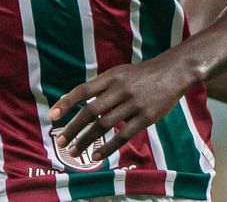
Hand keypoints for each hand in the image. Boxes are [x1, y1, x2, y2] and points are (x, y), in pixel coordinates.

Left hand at [49, 56, 192, 161]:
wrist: (174, 71)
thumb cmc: (143, 74)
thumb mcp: (121, 73)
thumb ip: (101, 86)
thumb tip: (74, 101)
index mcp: (112, 77)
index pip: (84, 90)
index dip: (67, 103)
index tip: (52, 115)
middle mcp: (121, 89)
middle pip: (91, 111)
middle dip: (73, 128)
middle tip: (61, 141)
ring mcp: (134, 104)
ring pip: (104, 126)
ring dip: (86, 140)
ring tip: (74, 152)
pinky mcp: (146, 117)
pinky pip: (123, 136)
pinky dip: (107, 147)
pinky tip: (96, 155)